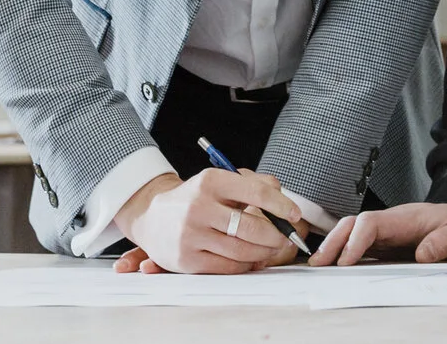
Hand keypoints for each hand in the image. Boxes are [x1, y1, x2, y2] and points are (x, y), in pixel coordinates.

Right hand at [114, 168, 304, 274]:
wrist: (152, 217)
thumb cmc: (195, 198)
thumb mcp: (220, 180)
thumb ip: (253, 183)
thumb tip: (281, 195)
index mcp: (210, 181)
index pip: (255, 193)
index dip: (281, 205)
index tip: (294, 214)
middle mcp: (199, 207)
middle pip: (251, 227)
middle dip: (276, 235)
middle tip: (285, 237)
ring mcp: (191, 235)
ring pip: (242, 250)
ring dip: (264, 252)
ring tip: (271, 248)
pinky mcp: (187, 260)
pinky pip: (228, 267)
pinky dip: (246, 265)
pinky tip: (252, 259)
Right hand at [311, 202, 446, 264]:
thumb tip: (423, 254)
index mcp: (406, 218)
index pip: (372, 223)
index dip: (356, 240)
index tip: (346, 261)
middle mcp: (390, 224)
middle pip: (353, 225)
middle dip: (333, 242)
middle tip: (318, 264)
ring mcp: (386, 235)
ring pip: (351, 235)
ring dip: (333, 248)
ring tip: (317, 266)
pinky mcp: (385, 247)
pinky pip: (359, 249)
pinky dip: (343, 256)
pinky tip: (333, 269)